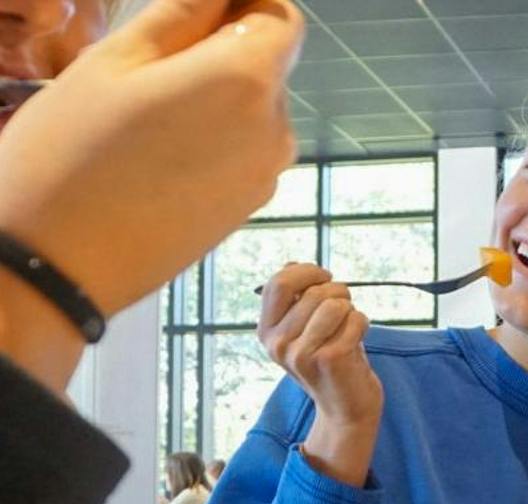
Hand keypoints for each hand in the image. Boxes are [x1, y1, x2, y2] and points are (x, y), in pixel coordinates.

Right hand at [0, 0, 302, 387]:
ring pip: (250, 112)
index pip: (279, 18)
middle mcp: (273, 131)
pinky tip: (152, 155)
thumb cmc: (71, 154)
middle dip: (218, 54)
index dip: (245, 2)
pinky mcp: (247, 210)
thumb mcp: (114, 61)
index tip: (202, 7)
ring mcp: (264, 177)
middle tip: (145, 70)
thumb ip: (181, 15)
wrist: (60, 265)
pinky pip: (239, 153)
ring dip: (211, 99)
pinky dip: (209, 140)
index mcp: (245, 82)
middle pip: (264, 67)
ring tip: (140, 119)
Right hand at [259, 262, 381, 484]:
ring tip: (349, 326)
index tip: (324, 279)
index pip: (278, 282)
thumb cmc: (330, 363)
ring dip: (350, 308)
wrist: (346, 410)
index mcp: (266, 331)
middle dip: (338, 292)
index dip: (307, 272)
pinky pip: (354, 319)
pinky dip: (362, 324)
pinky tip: (357, 341)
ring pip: (334, 303)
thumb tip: (292, 264)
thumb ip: (295, 299)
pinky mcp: (329, 359)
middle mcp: (278, 343)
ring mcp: (301, 353)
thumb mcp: (304, 331)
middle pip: (313, 291)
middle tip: (344, 310)